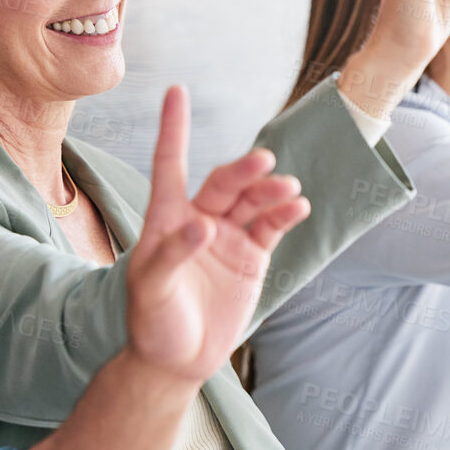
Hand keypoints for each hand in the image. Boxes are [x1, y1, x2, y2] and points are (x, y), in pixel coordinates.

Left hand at [124, 85, 309, 382]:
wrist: (178, 359)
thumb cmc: (152, 322)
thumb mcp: (150, 291)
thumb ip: (170, 256)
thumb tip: (201, 226)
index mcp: (165, 219)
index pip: (170, 164)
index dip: (173, 128)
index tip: (176, 90)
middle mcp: (197, 220)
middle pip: (222, 182)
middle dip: (243, 171)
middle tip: (263, 163)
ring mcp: (227, 236)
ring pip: (252, 202)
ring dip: (270, 191)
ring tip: (289, 189)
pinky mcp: (251, 257)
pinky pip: (271, 227)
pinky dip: (285, 215)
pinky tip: (298, 206)